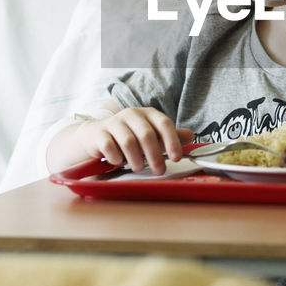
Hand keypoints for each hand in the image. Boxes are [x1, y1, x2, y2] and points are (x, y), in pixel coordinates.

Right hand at [79, 108, 193, 176]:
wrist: (95, 136)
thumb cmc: (127, 137)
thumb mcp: (150, 136)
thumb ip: (168, 137)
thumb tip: (190, 135)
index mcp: (147, 114)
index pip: (164, 123)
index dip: (172, 141)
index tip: (176, 158)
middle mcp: (131, 114)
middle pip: (147, 134)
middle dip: (155, 155)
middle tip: (158, 171)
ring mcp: (114, 122)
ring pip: (128, 141)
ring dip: (135, 159)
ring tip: (138, 168)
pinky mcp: (99, 133)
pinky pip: (110, 146)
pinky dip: (116, 158)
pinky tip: (117, 162)